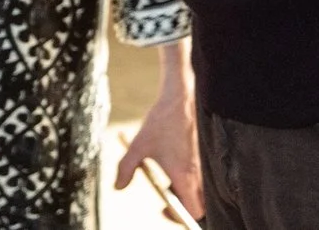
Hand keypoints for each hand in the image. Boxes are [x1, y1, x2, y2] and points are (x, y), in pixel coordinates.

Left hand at [116, 45, 202, 220]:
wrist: (179, 101)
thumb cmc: (160, 123)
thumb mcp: (138, 146)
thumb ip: (126, 168)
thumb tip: (117, 187)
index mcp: (184, 176)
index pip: (194, 211)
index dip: (180, 216)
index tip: (163, 208)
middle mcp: (197, 174)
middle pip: (198, 206)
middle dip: (182, 209)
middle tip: (165, 203)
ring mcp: (201, 166)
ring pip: (199, 193)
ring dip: (183, 194)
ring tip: (166, 183)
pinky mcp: (200, 158)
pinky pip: (198, 179)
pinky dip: (186, 181)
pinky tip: (171, 167)